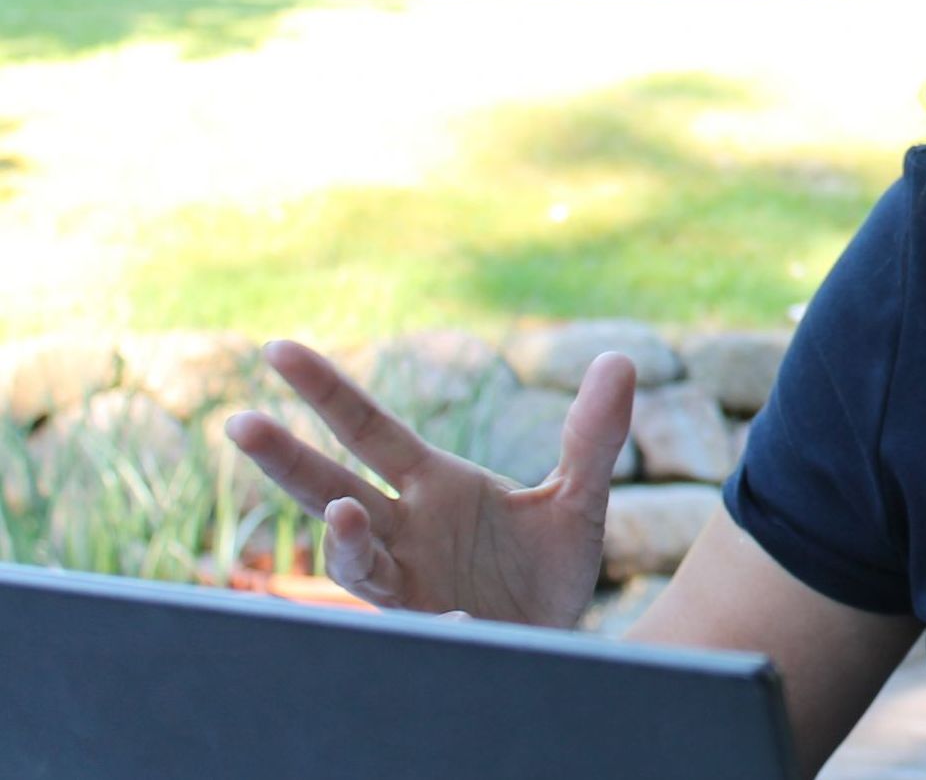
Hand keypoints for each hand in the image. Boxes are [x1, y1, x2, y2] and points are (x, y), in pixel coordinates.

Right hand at [224, 340, 635, 627]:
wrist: (559, 639)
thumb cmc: (549, 569)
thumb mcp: (579, 499)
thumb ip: (592, 436)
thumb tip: (619, 360)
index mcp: (432, 485)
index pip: (370, 430)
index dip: (327, 392)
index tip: (279, 350)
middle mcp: (403, 531)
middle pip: (330, 490)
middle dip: (286, 460)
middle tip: (241, 422)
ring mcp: (408, 584)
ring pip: (355, 563)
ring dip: (342, 545)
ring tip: (342, 519)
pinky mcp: (430, 633)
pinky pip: (421, 629)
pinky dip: (436, 624)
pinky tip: (457, 620)